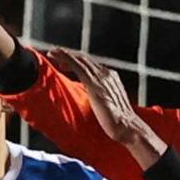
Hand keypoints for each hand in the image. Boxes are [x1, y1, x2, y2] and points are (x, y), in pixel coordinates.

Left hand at [41, 48, 166, 167]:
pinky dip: (65, 58)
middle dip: (68, 55)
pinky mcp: (93, 83)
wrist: (127, 127)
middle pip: (84, 59)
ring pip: (79, 60)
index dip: (77, 62)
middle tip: (54, 53)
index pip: (91, 65)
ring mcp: (101, 77)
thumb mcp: (107, 105)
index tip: (64, 63)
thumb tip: (90, 99)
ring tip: (52, 52)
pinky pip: (77, 66)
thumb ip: (98, 97)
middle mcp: (107, 74)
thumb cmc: (117, 122)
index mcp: (111, 78)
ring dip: (64, 54)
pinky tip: (56, 56)